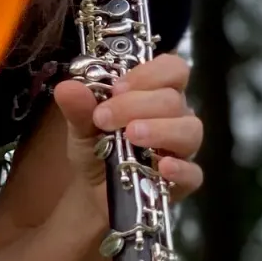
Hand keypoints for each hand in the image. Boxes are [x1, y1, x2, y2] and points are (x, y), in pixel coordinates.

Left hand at [51, 54, 204, 200]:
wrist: (93, 191)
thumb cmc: (96, 148)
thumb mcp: (81, 127)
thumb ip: (78, 108)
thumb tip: (67, 88)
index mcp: (156, 93)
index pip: (172, 69)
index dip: (149, 73)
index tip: (117, 88)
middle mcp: (176, 116)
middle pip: (173, 99)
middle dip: (137, 104)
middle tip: (104, 118)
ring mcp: (182, 149)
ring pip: (189, 130)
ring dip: (160, 129)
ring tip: (131, 135)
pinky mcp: (184, 181)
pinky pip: (194, 173)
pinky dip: (181, 169)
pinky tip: (163, 167)